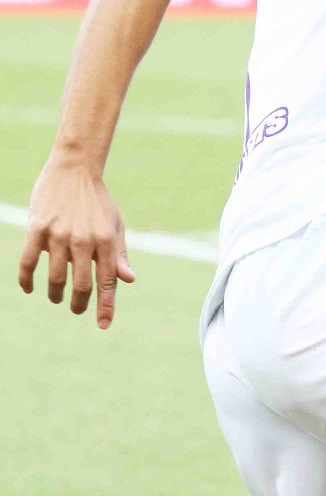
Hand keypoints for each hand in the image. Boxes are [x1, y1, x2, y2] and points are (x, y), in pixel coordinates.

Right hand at [18, 158, 134, 328]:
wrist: (75, 169)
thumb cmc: (98, 202)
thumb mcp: (115, 225)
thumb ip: (119, 254)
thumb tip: (129, 280)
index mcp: (106, 240)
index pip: (107, 281)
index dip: (105, 306)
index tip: (103, 325)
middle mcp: (84, 240)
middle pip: (82, 284)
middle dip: (80, 303)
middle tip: (77, 310)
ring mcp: (59, 235)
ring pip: (55, 277)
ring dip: (55, 293)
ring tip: (56, 298)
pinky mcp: (37, 228)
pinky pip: (27, 262)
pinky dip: (27, 280)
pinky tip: (30, 288)